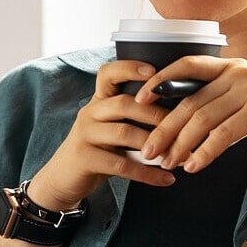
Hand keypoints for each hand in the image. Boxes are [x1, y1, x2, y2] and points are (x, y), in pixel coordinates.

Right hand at [24, 60, 178, 210]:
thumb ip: (133, 117)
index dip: (129, 68)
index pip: (108, 74)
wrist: (63, 178)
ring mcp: (85, 135)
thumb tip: (178, 115)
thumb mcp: (110, 128)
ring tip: (180, 155)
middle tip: (183, 125)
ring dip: (156, 144)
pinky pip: (120, 164)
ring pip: (124, 133)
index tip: (154, 71)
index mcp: (98, 101)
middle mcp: (89, 113)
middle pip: (123, 103)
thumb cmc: (97, 150)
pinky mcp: (84, 159)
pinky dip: (147, 173)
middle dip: (155, 113)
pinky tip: (167, 179)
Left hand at [135, 56, 246, 172]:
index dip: (160, 80)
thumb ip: (226, 101)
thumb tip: (197, 125)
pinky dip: (205, 152)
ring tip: (167, 163)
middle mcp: (237, 73)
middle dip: (164, 128)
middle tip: (147, 150)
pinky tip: (194, 166)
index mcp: (232, 65)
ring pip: (202, 119)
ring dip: (180, 144)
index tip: (140, 100)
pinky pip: (223, 134)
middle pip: (188, 101)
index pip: (186, 65)